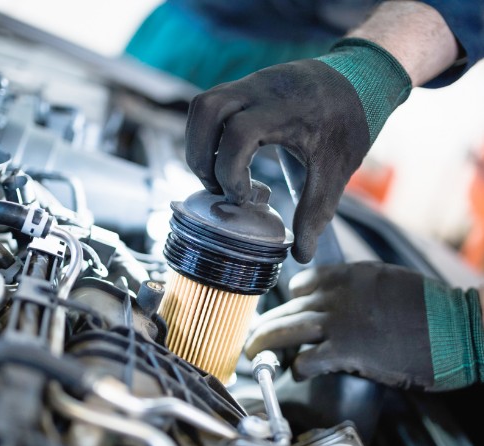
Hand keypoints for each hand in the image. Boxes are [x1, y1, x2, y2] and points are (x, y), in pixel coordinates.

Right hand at [185, 39, 410, 262]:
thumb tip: (300, 255)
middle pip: (207, 110)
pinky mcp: (246, 86)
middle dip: (201, 157)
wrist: (361, 77)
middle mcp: (261, 89)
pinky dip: (207, 134)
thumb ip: (315, 213)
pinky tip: (225, 157)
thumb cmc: (350, 124)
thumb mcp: (336, 171)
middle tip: (217, 187)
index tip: (244, 198)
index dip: (230, 171)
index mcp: (286, 110)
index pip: (238, 134)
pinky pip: (211, 106)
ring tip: (215, 174)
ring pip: (202, 106)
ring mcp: (250, 83)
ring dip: (198, 144)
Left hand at [244, 262, 483, 390]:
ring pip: (286, 329)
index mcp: (348, 275)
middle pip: (288, 308)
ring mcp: (339, 322)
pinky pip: (307, 358)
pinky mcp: (347, 351)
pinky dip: (296, 366)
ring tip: (253, 352)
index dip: (289, 301)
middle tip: (253, 336)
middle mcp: (337, 295)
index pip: (302, 284)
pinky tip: (294, 371)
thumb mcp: (390, 282)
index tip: (284, 312)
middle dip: (266, 324)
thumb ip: (359, 289)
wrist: (460, 327)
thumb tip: (339, 303)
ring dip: (265, 342)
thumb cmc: (432, 309)